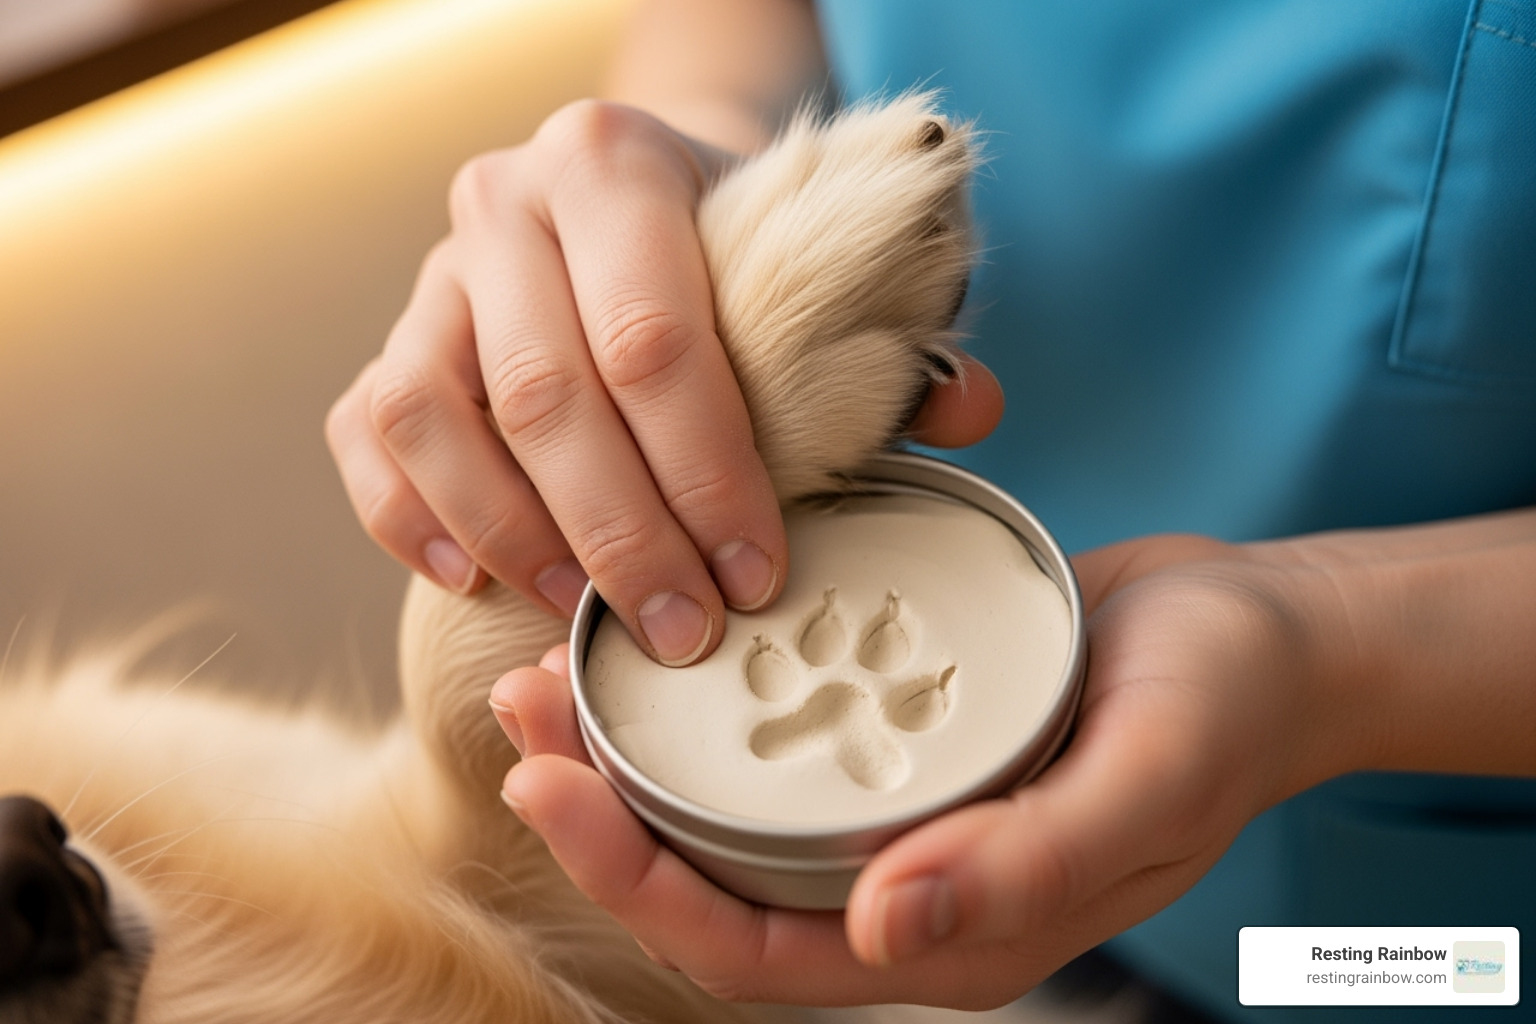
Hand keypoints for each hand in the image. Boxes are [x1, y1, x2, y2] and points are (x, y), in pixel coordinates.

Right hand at [327, 99, 1000, 665]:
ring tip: (581, 615)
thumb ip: (895, 341)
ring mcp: (431, 273)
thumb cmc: (741, 254)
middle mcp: (506, 204)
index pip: (656, 338)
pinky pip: (369, 433)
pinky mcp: (389, 338)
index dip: (708, 472)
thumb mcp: (822, 269)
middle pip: (546, 393)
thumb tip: (970, 412)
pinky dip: (409, 516)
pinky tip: (473, 581)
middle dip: (621, 533)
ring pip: (433, 416)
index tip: (758, 574)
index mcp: (619, 165)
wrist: (636, 197)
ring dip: (511, 535)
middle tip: (684, 631)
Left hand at [489, 533, 1357, 1007]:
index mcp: (949, 931)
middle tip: (520, 707)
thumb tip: (880, 931)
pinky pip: (779, 738)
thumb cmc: (1225, 707)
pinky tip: (660, 633)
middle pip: (714, 880)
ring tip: (554, 667)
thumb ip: (1025, 868)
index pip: (752, 953)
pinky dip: (705, 699)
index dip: (633, 884)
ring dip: (633, 749)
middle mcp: (904, 882)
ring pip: (730, 810)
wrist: (1269, 634)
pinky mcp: (900, 734)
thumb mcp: (1148, 779)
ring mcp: (899, 808)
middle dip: (600, 810)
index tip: (546, 786)